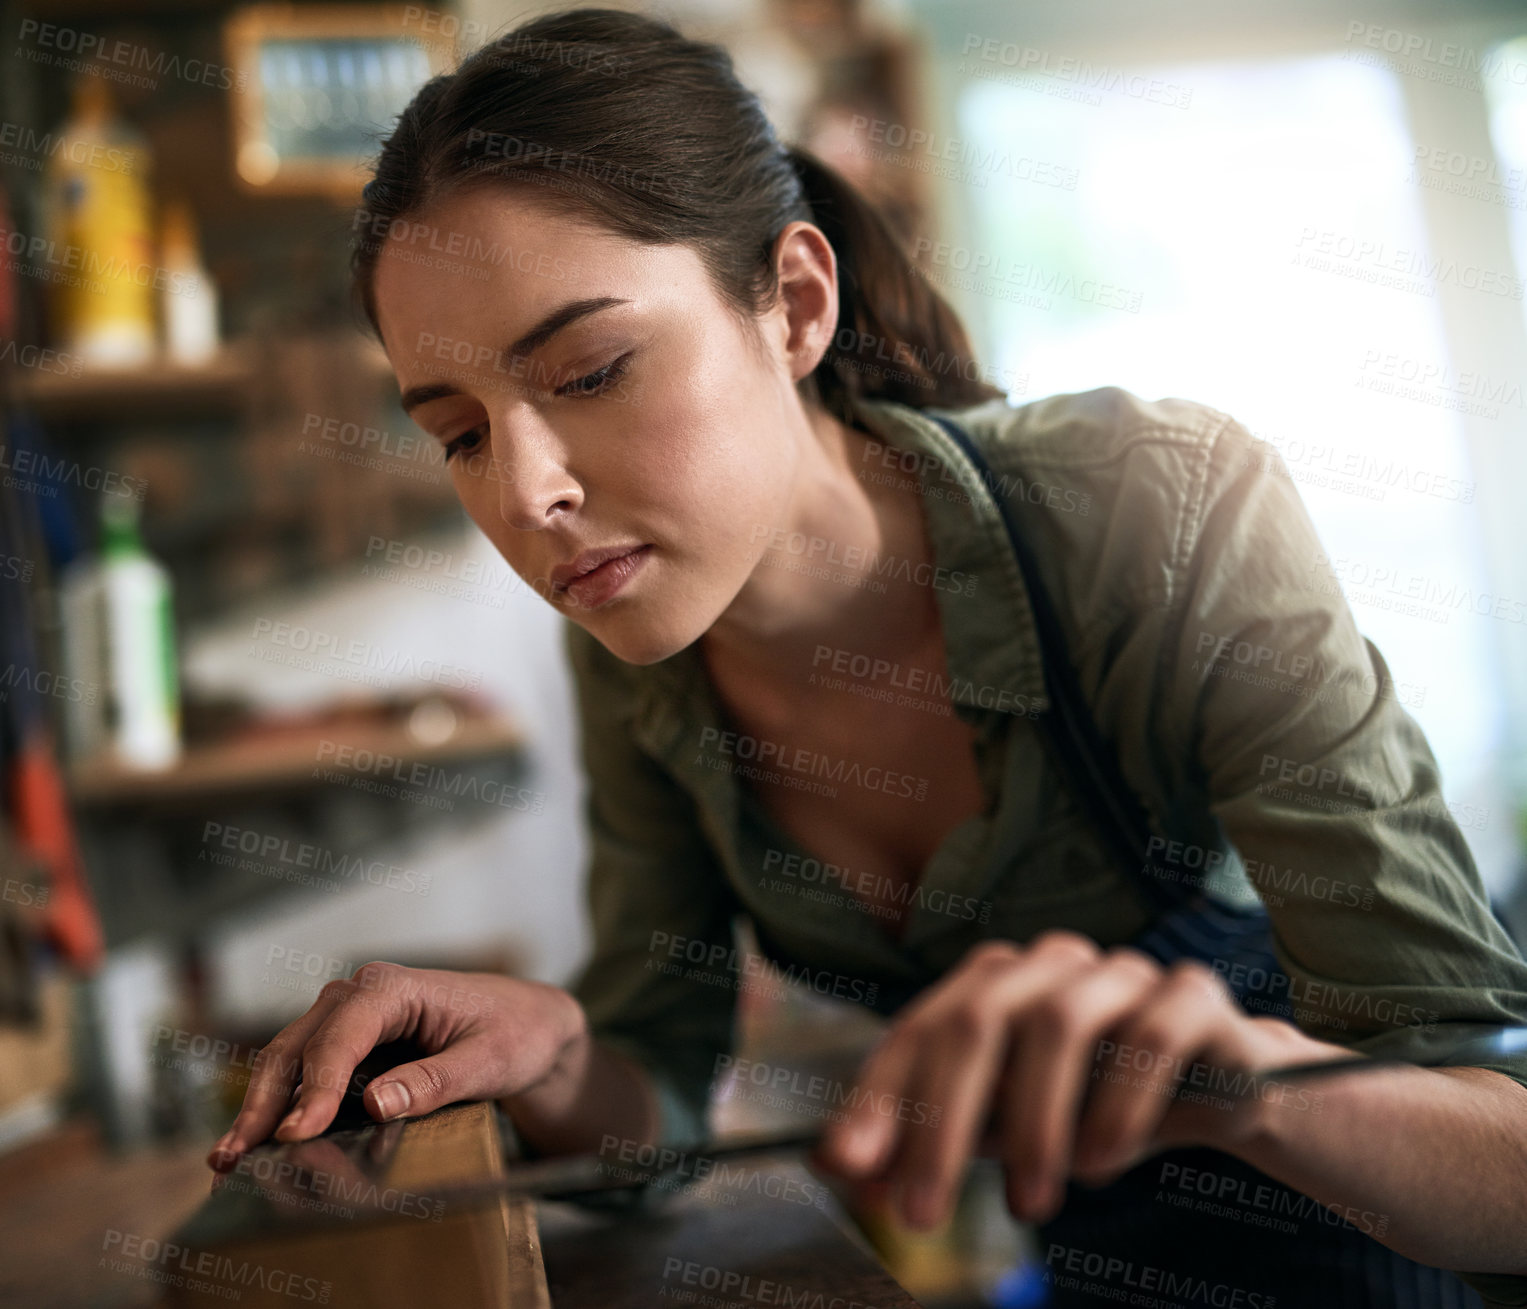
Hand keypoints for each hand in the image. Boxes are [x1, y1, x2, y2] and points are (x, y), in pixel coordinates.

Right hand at [206, 961, 586, 1170]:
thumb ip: (436, 1081)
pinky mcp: (350, 1045)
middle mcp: (362, 994)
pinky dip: (280, 1105)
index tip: (295, 1134)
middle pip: (298, 1046)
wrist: (531, 1023)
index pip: (342, 1037)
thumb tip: (376, 1103)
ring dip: (259, 1106)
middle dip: (263, 1101)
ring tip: (228, 1160)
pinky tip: (259, 1144)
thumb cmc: (517, 1032)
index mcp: (395, 987)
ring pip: (289, 1058)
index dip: (315, 1087)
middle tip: (235, 1157)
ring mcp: (350, 1018)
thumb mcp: (491, 1061)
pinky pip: (305, 1072)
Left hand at [812, 931, 1345, 1229]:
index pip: (919, 1028)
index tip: (848, 1169)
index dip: (877, 1095)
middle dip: (940, 1122)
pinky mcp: (1192, 993)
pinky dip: (1117, 1107)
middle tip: (923, 1213)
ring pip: (1058, 1023)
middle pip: (976, 1020)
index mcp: (995, 982)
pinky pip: (1149, 1037)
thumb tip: (835, 1165)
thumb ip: (928, 1136)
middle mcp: (1049, 963)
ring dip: (1033, 1122)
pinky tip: (1102, 1163)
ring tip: (1030, 1201)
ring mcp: (1122, 969)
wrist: (1226, 1096)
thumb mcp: (1002, 1128)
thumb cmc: (1095, 1107)